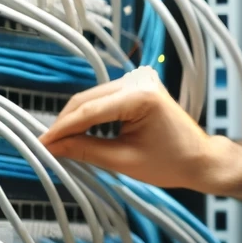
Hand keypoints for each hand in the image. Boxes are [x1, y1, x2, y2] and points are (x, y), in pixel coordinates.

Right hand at [39, 66, 227, 190]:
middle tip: (44, 145)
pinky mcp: (137, 85)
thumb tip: (53, 148)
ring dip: (74, 119)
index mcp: (141, 96)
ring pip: (92, 98)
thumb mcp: (124, 161)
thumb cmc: (172, 163)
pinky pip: (103, 99)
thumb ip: (86, 151)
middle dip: (65, 123)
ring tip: (56, 142)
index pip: (89, 111)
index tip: (41, 144)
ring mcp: (139, 79)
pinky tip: (75, 132)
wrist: (200, 159)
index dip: (62, 129)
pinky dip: (89, 115)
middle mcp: (139, 79)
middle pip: (87, 99)